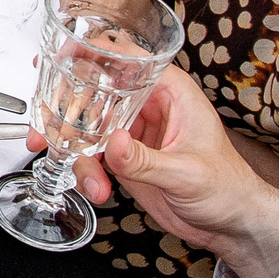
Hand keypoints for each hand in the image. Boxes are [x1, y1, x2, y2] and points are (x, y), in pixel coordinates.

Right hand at [49, 64, 278, 277]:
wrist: (231, 225)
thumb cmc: (227, 188)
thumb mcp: (187, 173)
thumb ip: (146, 160)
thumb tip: (114, 144)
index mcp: (170, 92)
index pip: (127, 58)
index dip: (91, 52)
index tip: (62, 59)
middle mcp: (147, 106)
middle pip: (95, 90)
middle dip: (66, 110)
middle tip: (47, 128)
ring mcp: (132, 131)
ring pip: (86, 126)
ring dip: (74, 150)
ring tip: (87, 177)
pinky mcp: (123, 156)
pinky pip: (90, 154)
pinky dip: (84, 169)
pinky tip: (95, 187)